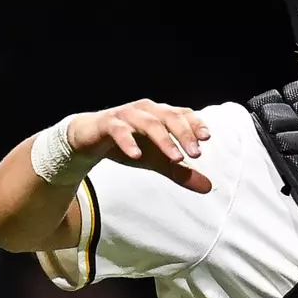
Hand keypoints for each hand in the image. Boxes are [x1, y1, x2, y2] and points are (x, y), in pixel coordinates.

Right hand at [66, 99, 211, 192]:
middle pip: (169, 117)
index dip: (196, 124)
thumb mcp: (157, 161)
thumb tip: (208, 187)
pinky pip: (118, 129)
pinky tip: (137, 155)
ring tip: (176, 158)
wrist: (89, 141)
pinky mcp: (106, 123)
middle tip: (197, 153)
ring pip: (148, 122)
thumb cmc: (129, 145)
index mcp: (161, 115)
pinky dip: (128, 141)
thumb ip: (180, 172)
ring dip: (163, 139)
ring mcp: (126, 115)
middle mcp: (146, 110)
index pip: (183, 114)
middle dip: (185, 134)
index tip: (207, 138)